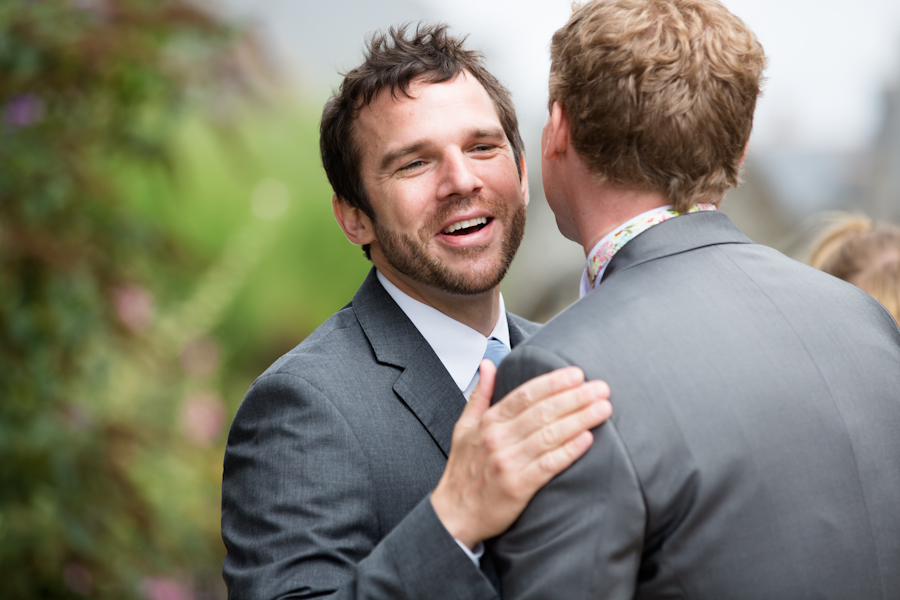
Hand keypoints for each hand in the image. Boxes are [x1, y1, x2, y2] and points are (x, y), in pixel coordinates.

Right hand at [430, 361, 611, 548]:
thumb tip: (488, 364)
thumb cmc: (464, 469)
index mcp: (489, 422)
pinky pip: (548, 465)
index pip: (525, 395)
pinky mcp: (517, 487)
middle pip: (543, 412)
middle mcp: (498, 439)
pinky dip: (569, 451)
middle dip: (575, 397)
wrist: (455, 514)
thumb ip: (480, 394)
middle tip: (601, 388)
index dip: (553, 383)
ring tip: (603, 409)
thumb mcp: (463, 427)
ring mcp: (508, 463)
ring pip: (550, 435)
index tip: (577, 374)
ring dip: (580, 419)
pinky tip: (587, 439)